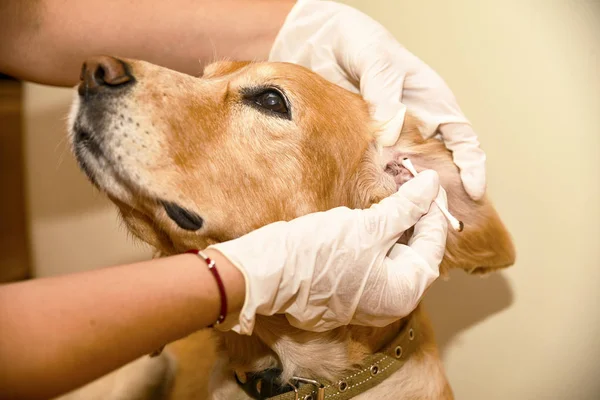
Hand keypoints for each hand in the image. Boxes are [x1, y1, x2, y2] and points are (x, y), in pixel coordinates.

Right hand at [208, 170, 447, 333]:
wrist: (268, 274)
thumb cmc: (318, 253)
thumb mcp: (368, 226)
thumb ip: (405, 208)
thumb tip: (431, 186)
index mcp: (403, 292)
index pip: (431, 246)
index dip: (432, 212)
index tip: (427, 185)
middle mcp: (390, 304)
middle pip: (412, 253)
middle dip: (412, 219)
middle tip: (409, 186)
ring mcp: (367, 301)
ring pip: (390, 257)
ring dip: (392, 228)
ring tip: (390, 198)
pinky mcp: (347, 293)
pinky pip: (370, 264)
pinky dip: (374, 241)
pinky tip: (368, 219)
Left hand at [269, 0, 485, 199]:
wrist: (315, 41)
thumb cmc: (357, 40)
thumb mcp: (376, 60)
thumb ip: (385, 94)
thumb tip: (392, 133)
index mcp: (430, 101)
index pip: (461, 137)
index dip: (472, 164)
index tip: (474, 189)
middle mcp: (412, 124)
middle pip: (435, 163)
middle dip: (439, 190)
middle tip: (435, 216)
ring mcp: (385, 137)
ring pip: (402, 172)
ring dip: (404, 193)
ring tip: (405, 215)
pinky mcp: (360, 144)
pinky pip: (371, 170)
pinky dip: (375, 186)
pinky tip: (371, 200)